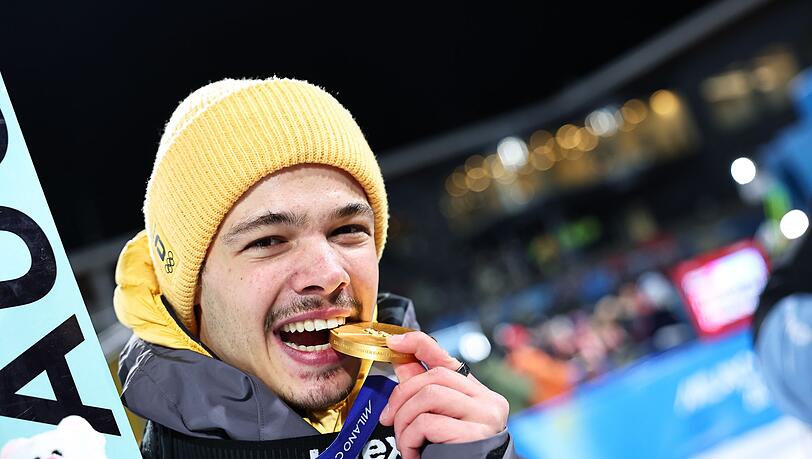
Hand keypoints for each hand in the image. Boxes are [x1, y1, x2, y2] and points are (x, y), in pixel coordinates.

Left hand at [378, 331, 508, 458]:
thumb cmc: (454, 454)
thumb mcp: (438, 419)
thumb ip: (423, 392)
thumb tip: (401, 362)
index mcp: (477, 393)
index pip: (447, 358)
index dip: (419, 344)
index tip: (393, 341)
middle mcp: (487, 400)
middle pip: (433, 377)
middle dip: (401, 397)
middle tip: (389, 420)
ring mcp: (485, 416)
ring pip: (428, 396)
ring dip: (405, 422)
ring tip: (406, 443)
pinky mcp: (475, 434)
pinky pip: (428, 422)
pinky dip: (412, 439)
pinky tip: (415, 453)